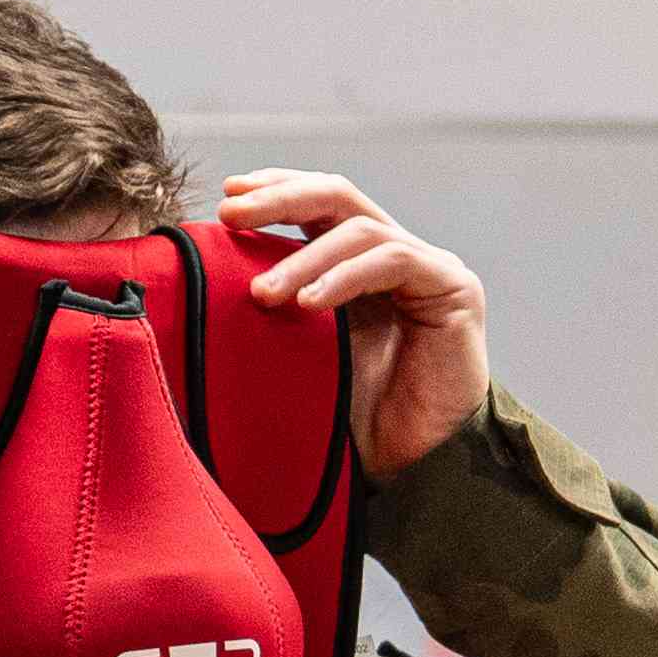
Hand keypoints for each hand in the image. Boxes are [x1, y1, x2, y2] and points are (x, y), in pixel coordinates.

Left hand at [222, 169, 490, 476]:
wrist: (413, 466)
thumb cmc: (355, 417)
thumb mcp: (299, 351)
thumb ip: (275, 309)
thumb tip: (204, 280)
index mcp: (357, 263)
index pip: (317, 204)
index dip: (275, 190)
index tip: (228, 196)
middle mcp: (394, 254)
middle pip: (336, 196)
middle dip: (279, 198)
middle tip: (230, 213)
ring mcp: (427, 267)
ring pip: (358, 230)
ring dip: (304, 259)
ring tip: (263, 293)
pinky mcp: (453, 288)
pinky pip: (393, 260)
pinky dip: (345, 277)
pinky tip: (309, 302)